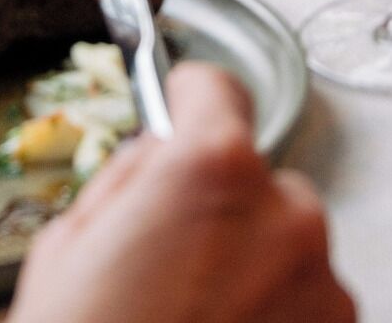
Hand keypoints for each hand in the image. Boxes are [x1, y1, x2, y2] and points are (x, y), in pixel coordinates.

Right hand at [6, 62, 351, 322]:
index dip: (189, 99)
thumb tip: (160, 156)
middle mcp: (285, 214)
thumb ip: (130, 180)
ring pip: (285, 247)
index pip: (218, 90)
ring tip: (194, 321)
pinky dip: (274, 319)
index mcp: (211, 172)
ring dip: (252, 269)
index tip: (184, 105)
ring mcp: (322, 284)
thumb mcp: (70, 243)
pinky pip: (306, 305)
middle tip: (168, 265)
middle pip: (257, 180)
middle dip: (220, 210)